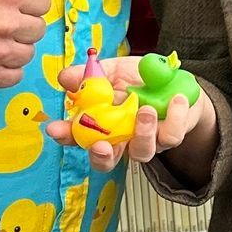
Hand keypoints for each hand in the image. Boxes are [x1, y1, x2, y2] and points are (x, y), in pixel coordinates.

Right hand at [45, 54, 218, 172]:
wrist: (175, 80)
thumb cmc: (140, 78)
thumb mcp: (114, 70)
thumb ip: (91, 75)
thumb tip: (65, 78)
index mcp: (101, 123)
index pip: (78, 135)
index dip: (65, 135)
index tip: (55, 129)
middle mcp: (121, 138)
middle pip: (106, 161)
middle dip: (101, 157)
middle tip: (101, 146)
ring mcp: (145, 141)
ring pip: (141, 153)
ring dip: (142, 134)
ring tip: (145, 110)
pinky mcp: (170, 137)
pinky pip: (171, 136)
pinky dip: (174, 117)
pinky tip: (176, 99)